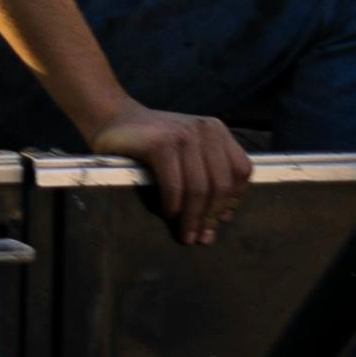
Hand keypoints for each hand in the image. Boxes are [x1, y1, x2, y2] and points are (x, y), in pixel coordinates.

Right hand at [91, 105, 252, 246]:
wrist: (114, 119)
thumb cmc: (151, 142)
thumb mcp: (188, 149)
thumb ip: (207, 171)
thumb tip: (222, 216)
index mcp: (217, 131)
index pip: (241, 170)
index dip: (233, 199)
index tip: (220, 220)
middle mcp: (205, 130)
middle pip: (221, 183)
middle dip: (211, 216)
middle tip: (201, 237)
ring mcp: (183, 135)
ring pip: (199, 188)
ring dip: (193, 218)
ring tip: (186, 235)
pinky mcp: (160, 144)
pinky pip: (175, 185)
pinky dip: (173, 205)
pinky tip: (168, 214)